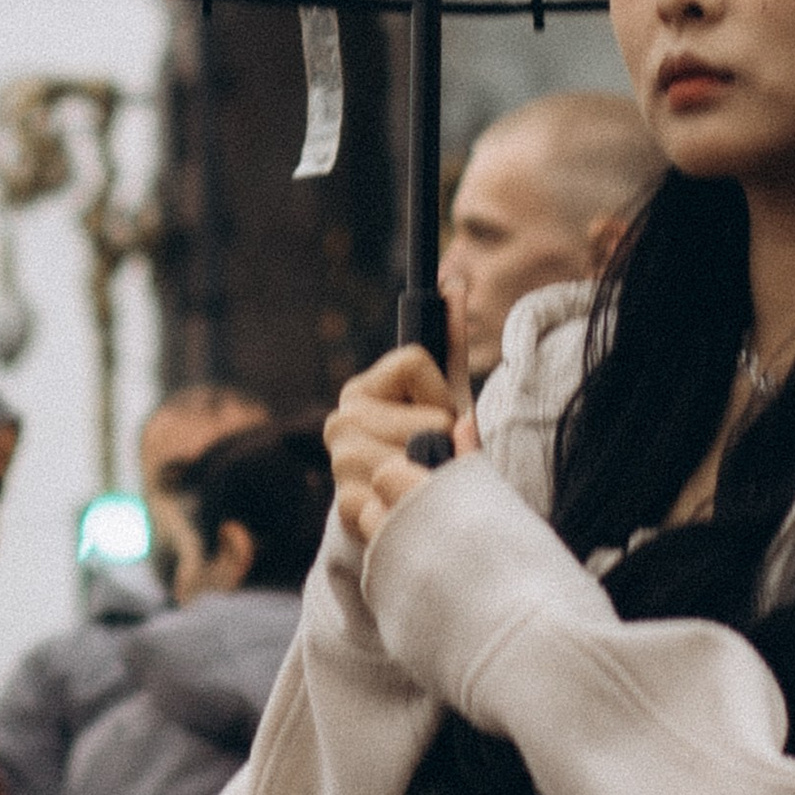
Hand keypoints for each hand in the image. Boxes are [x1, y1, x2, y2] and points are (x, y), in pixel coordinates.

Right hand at [325, 272, 477, 545]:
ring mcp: (341, 465)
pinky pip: (411, 494)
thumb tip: (454, 281)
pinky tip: (412, 504)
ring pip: (422, 456)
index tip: (438, 413)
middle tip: (432, 454)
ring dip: (438, 471)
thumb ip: (449, 339)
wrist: (402, 513)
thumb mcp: (444, 392)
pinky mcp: (352, 506)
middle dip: (443, 437)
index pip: (416, 361)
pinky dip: (424, 501)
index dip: (440, 392)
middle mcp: (340, 421)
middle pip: (426, 417)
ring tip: (425, 479)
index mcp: (360, 390)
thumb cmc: (428, 446)